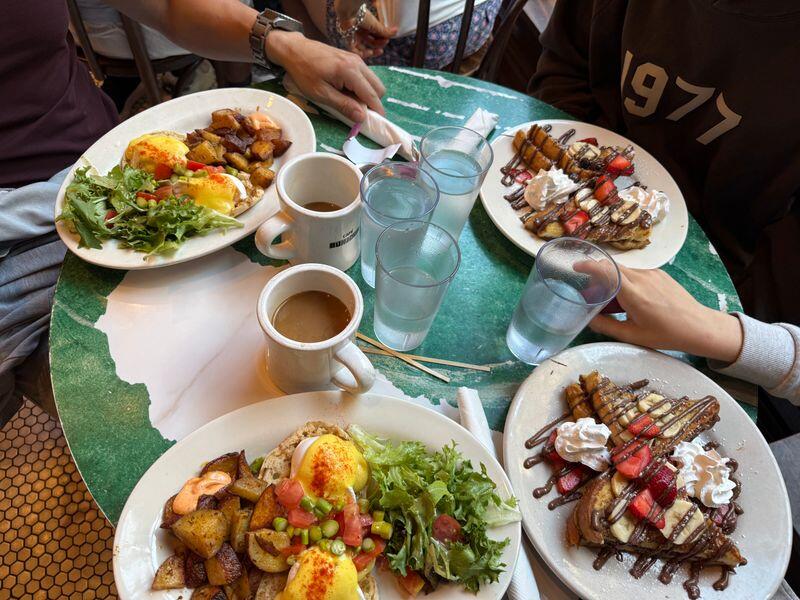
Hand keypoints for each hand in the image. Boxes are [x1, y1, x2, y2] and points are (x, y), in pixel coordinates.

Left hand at [265, 30, 385, 121]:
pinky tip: (346, 90)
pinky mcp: (352, 58)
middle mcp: (358, 63)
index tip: (376, 123)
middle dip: (373, 102)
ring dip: (367, 94)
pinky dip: (362, 86)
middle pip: (379, 87)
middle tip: (358, 111)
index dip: (376, 110)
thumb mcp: (321, 93)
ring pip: (373, 81)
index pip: (372, 95)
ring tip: (350, 100)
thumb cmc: (304, 72)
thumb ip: (343, 105)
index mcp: (350, 71)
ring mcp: (356, 59)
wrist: (294, 50)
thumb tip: (362, 117)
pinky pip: (365, 76)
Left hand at [348, 11, 395, 58]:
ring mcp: (354, 38)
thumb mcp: (376, 25)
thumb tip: (396, 32)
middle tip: (385, 42)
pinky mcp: (349, 42)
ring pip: (364, 49)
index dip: (382, 38)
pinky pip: (356, 52)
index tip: (387, 38)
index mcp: (366, 25)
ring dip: (373, 52)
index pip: (375, 35)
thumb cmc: (362, 16)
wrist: (350, 14)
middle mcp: (360, 32)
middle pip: (371, 42)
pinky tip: (370, 52)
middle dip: (379, 44)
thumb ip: (385, 31)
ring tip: (380, 51)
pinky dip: (364, 54)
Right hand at [588, 266, 743, 362]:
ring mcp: (652, 273)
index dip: (588, 265)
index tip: (575, 266)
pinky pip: (636, 273)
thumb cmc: (665, 334)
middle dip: (597, 274)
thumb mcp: (632, 335)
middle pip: (612, 266)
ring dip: (612, 278)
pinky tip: (629, 297)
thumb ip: (606, 326)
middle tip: (589, 289)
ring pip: (624, 270)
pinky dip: (626, 280)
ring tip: (610, 298)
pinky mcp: (660, 274)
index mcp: (632, 293)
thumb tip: (588, 319)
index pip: (605, 270)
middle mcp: (641, 277)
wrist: (699, 326)